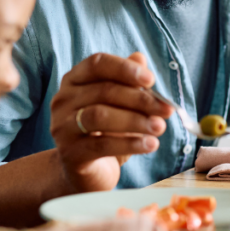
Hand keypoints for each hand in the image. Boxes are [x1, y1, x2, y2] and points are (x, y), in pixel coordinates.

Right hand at [48, 52, 173, 193]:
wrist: (85, 173)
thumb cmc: (106, 132)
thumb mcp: (120, 105)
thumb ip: (129, 82)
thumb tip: (140, 58)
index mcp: (74, 80)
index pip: (97, 64)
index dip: (125, 69)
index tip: (151, 80)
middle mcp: (63, 100)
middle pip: (104, 91)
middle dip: (140, 99)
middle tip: (167, 109)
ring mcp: (62, 127)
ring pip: (100, 116)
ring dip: (136, 120)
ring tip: (160, 127)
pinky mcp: (70, 154)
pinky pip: (102, 145)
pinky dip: (130, 144)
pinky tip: (151, 144)